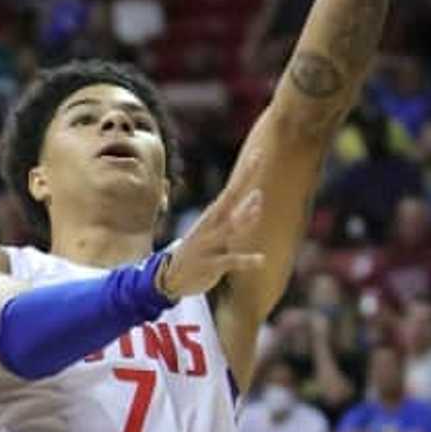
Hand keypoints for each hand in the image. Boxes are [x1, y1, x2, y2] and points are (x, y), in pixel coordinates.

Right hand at [160, 165, 263, 299]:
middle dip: (243, 180)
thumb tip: (259, 197)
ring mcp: (209, 244)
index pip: (232, 190)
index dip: (246, 173)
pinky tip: (261, 260)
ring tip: (258, 206)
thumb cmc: (200, 250)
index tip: (259, 154)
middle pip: (230, 198)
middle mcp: (211, 225)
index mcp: (214, 215)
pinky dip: (246, 260)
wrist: (169, 277)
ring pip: (229, 227)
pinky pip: (230, 260)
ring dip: (244, 217)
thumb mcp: (218, 230)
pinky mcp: (209, 265)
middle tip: (256, 160)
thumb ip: (241, 216)